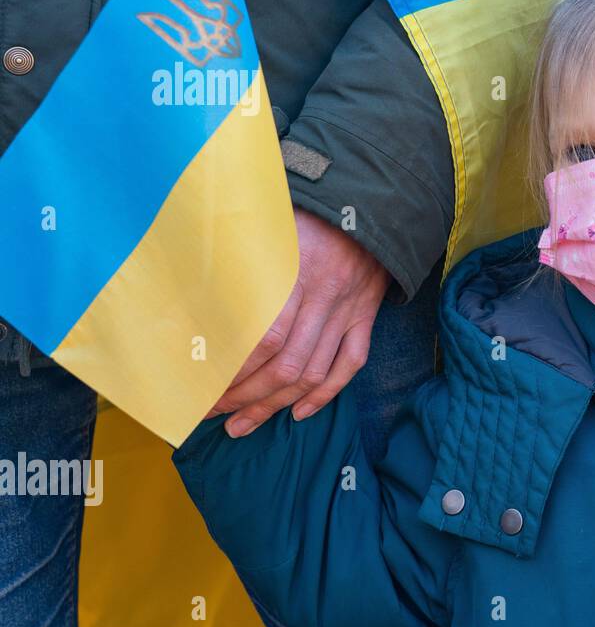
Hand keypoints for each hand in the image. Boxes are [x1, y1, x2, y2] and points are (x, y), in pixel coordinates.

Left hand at [211, 207, 389, 436]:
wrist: (369, 202)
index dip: (235, 370)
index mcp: (298, 274)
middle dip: (248, 397)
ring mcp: (348, 311)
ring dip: (277, 404)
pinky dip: (326, 394)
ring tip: (244, 423)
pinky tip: (300, 413)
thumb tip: (193, 299)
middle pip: (287, 365)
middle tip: (215, 415)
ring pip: (315, 372)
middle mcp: (326, 298)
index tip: (206, 386)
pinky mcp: (365, 317)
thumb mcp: (267, 227)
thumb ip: (237, 261)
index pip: (266, 338)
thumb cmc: (306, 212)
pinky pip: (350, 364)